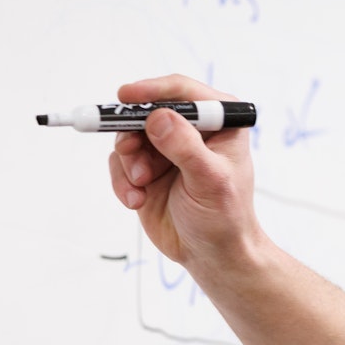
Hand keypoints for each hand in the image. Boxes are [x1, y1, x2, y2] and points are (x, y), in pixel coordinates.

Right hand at [107, 74, 260, 276]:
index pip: (183, 92)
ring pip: (129, 136)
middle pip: (147, 111)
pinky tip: (136, 200)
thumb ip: (185, 147)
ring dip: (129, 162)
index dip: (153, 90)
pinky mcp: (145, 169)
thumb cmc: (225, 217)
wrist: (212, 254)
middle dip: (133, 133)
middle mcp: (191, 129)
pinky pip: (119, 162)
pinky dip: (122, 180)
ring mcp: (165, 148)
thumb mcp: (210, 181)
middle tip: (128, 152)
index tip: (127, 97)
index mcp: (220, 122)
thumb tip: (158, 118)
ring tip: (141, 186)